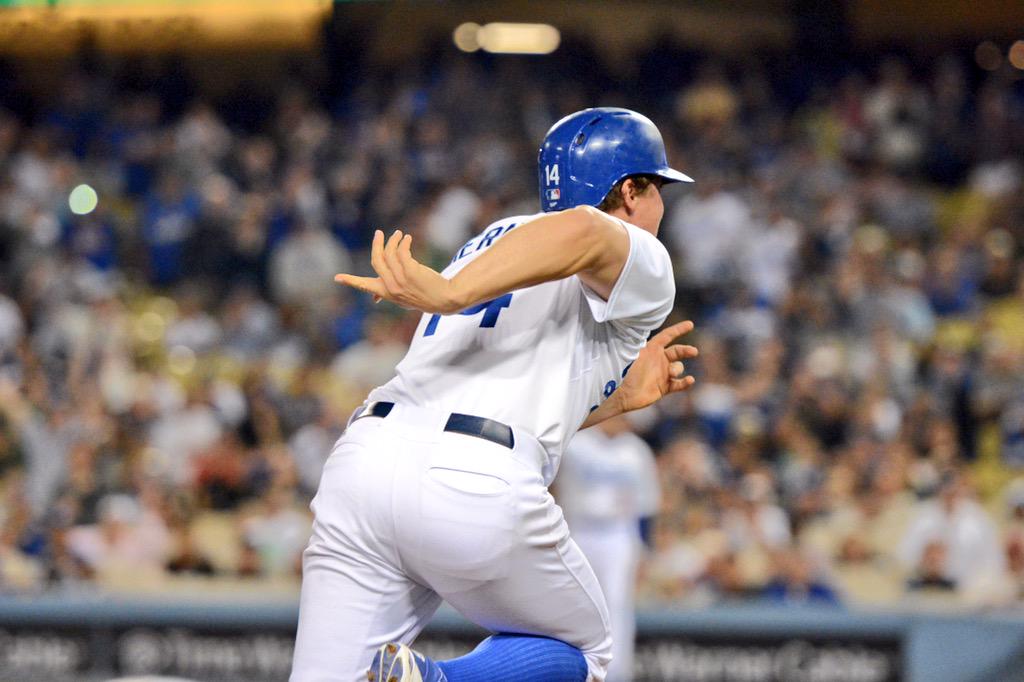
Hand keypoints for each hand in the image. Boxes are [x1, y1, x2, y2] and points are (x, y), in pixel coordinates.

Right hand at [334, 230, 461, 312]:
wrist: (443, 300)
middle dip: (377, 244)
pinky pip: (402, 251)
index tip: (337, 278)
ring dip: (393, 240)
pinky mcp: (411, 271)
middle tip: (379, 233)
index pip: (364, 285)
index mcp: (386, 293)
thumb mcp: (402, 300)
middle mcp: (391, 286)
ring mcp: (401, 279)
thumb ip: (387, 294)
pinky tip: (408, 239)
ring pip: (390, 253)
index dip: (351, 280)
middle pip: (377, 260)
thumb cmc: (423, 298)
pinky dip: (404, 242)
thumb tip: (374, 298)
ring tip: (399, 234)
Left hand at [615, 320, 697, 412]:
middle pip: (677, 351)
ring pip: (678, 367)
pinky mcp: (664, 387)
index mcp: (651, 349)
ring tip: (671, 373)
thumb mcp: (633, 354)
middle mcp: (658, 360)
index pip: (667, 336)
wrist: (621, 394)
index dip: (678, 329)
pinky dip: (685, 383)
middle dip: (686, 350)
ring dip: (677, 369)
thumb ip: (645, 345)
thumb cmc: (624, 372)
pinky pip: (679, 384)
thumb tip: (654, 333)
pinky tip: (690, 380)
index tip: (690, 324)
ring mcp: (662, 373)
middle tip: (693, 351)